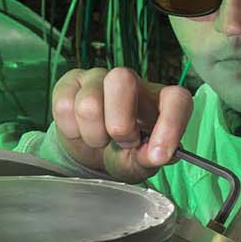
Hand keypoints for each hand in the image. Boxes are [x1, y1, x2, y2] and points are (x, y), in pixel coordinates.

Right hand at [49, 67, 193, 181]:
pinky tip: (80, 131)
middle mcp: (131, 81)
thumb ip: (149, 159)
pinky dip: (71, 130)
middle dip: (119, 125)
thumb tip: (156, 155)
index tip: (159, 154)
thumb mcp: (138, 163)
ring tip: (99, 140)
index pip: (175, 98)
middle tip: (122, 143)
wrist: (89, 151)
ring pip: (89, 102)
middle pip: (122, 80)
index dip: (170, 124)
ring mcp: (99, 78)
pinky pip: (64, 106)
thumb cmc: (121, 153)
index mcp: (159, 100)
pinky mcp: (71, 82)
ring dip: (93, 135)